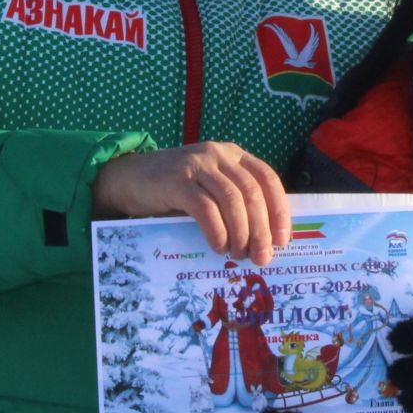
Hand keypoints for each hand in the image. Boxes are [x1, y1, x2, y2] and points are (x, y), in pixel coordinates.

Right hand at [92, 144, 290, 263]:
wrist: (129, 178)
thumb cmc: (174, 190)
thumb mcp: (209, 188)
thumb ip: (233, 203)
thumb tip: (263, 241)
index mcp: (233, 155)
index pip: (267, 178)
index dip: (279, 210)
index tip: (283, 239)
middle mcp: (218, 155)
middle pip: (251, 192)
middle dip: (261, 229)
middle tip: (262, 257)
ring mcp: (197, 164)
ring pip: (232, 200)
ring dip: (241, 233)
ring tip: (239, 255)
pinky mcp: (177, 180)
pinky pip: (205, 208)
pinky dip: (217, 231)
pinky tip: (218, 247)